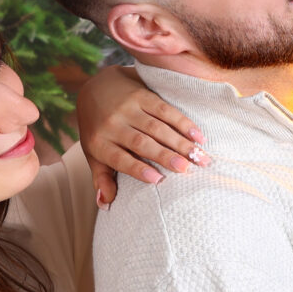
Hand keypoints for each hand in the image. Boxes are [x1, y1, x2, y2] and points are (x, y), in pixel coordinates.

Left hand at [75, 64, 208, 206]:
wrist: (95, 87)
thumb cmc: (98, 129)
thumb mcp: (93, 153)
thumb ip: (101, 178)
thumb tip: (106, 204)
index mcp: (99, 143)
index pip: (120, 158)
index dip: (138, 169)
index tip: (158, 179)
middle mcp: (113, 124)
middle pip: (142, 143)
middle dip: (166, 156)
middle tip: (187, 169)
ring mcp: (128, 108)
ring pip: (157, 127)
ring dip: (180, 142)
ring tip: (199, 156)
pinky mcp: (142, 95)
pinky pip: (165, 109)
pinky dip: (183, 123)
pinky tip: (197, 136)